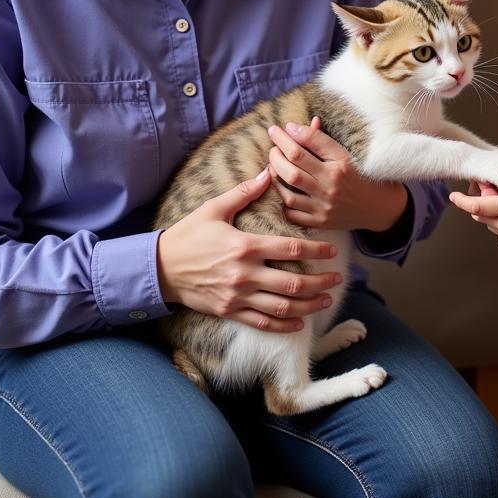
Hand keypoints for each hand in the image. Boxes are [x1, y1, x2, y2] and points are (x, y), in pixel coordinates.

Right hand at [156, 169, 342, 332]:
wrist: (159, 268)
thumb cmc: (188, 235)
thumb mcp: (214, 208)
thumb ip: (243, 192)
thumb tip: (267, 173)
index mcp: (246, 246)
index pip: (291, 248)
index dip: (316, 250)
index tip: (333, 250)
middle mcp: (245, 274)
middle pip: (293, 282)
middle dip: (320, 282)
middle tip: (338, 279)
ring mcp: (238, 296)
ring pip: (281, 306)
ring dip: (308, 304)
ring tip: (326, 300)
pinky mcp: (229, 311)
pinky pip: (261, 322)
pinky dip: (283, 324)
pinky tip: (300, 322)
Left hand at [268, 117, 407, 232]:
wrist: (379, 207)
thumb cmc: (360, 175)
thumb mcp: (344, 154)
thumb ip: (319, 140)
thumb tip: (294, 127)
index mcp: (339, 165)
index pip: (306, 146)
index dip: (287, 135)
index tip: (278, 129)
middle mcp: (331, 186)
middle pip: (292, 168)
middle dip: (276, 154)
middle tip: (273, 146)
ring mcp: (324, 207)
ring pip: (288, 192)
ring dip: (275, 177)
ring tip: (272, 166)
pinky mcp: (320, 222)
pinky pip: (292, 213)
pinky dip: (282, 200)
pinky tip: (281, 189)